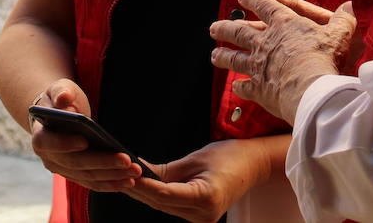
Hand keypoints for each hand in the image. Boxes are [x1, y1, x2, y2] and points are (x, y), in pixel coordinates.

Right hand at [29, 79, 149, 191]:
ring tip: (134, 172)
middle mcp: (50, 158)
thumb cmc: (61, 100)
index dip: (65, 143)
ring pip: (88, 177)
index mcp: (41, 137)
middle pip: (76, 163)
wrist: (60, 114)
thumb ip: (61, 93)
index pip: (50, 143)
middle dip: (102, 162)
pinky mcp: (77, 175)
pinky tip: (128, 181)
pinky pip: (94, 183)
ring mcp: (64, 170)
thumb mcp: (59, 89)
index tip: (85, 141)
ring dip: (112, 176)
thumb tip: (63, 99)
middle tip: (126, 160)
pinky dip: (111, 183)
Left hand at [125, 136, 286, 222]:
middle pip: (161, 203)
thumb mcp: (196, 158)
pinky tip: (144, 184)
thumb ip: (167, 171)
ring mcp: (202, 219)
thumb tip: (139, 171)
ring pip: (164, 206)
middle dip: (139, 188)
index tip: (127, 173)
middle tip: (118, 172)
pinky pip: (172, 206)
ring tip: (126, 177)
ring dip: (145, 193)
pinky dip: (158, 195)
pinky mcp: (200, 217)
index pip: (164, 194)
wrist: (254, 165)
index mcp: (205, 197)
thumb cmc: (229, 156)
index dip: (143, 184)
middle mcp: (203, 214)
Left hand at [210, 0, 356, 122]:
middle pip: (238, 32)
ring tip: (214, 56)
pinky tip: (236, 88)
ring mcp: (258, 66)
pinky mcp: (259, 88)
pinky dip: (240, 88)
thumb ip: (344, 19)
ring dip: (223, 57)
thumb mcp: (340, 33)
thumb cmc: (325, 57)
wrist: (312, 89)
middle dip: (224, 28)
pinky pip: (245, 87)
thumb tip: (352, 7)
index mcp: (283, 24)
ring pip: (234, 59)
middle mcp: (265, 42)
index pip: (264, 4)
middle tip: (214, 28)